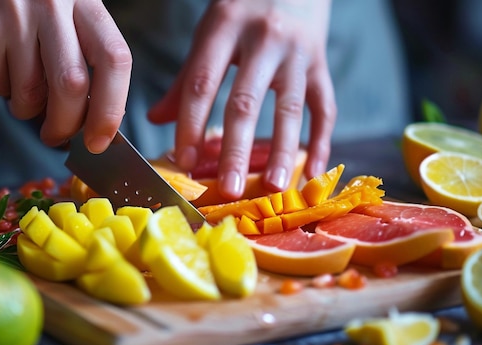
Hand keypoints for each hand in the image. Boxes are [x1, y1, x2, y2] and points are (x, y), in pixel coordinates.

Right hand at [0, 0, 131, 151]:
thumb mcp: (68, 9)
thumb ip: (84, 53)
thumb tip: (94, 117)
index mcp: (86, 1)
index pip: (114, 59)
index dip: (110, 107)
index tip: (100, 139)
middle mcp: (53, 4)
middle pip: (71, 86)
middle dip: (64, 125)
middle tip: (57, 136)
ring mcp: (15, 12)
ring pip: (29, 93)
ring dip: (27, 108)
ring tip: (25, 93)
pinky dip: (1, 89)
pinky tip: (2, 67)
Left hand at [148, 0, 335, 198]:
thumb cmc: (243, 8)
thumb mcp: (210, 32)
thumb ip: (186, 78)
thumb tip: (156, 120)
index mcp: (225, 27)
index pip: (201, 83)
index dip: (190, 124)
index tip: (183, 161)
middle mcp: (263, 39)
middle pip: (244, 102)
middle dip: (235, 149)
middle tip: (228, 189)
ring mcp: (297, 53)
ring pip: (289, 108)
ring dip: (282, 152)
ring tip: (274, 188)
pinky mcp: (322, 64)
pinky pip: (325, 106)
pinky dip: (320, 140)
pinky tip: (313, 172)